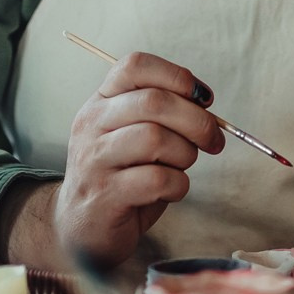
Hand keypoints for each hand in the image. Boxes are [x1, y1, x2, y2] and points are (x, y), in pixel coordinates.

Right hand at [50, 51, 223, 268]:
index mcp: (100, 102)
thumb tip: (204, 102)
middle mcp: (92, 125)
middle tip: (213, 140)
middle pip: (153, 101)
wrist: (81, 227)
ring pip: (156, 139)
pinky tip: (171, 190)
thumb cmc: (120, 175)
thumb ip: (159, 113)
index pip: (135, 66)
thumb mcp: (129, 133)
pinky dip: (178, 185)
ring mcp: (94, 160)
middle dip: (197, 120)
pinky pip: (157, 180)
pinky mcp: (105, 195)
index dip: (177, 76)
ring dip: (185, 154)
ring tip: (181, 167)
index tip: (202, 98)